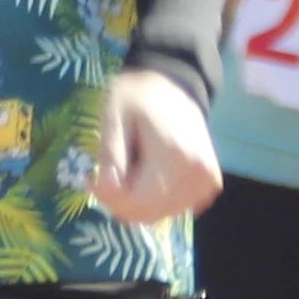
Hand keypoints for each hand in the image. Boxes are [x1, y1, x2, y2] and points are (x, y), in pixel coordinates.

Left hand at [98, 67, 222, 226]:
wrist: (175, 83)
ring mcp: (206, 181)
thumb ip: (110, 156)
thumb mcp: (114, 117)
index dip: (107, 197)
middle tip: (106, 176)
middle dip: (119, 202)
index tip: (90, 178)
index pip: (136, 202)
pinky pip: (173, 208)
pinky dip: (155, 200)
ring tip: (128, 170)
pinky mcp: (208, 184)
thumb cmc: (138, 96)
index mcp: (174, 154)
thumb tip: (106, 190)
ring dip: (136, 202)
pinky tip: (148, 176)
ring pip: (159, 214)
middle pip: (148, 213)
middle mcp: (196, 173)